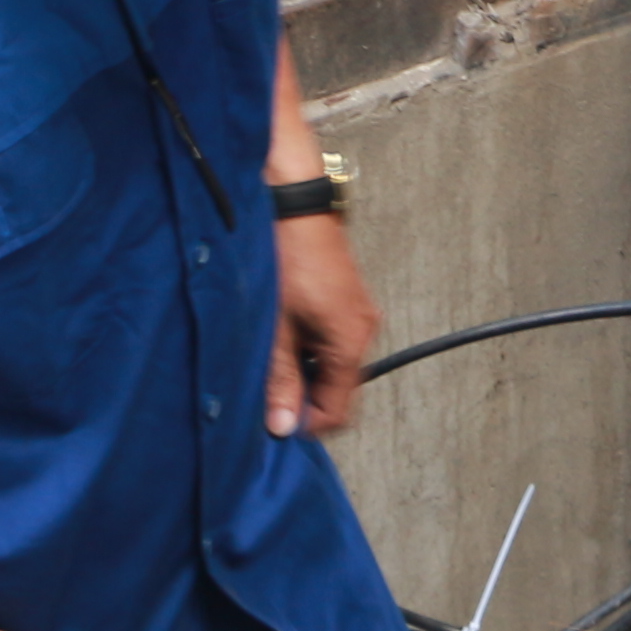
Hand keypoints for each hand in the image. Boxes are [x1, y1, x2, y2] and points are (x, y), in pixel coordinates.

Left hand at [269, 212, 376, 438]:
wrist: (294, 205)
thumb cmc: (285, 259)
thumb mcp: (275, 328)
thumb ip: (280, 380)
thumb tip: (282, 425)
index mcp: (349, 343)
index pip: (339, 411)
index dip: (305, 423)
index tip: (274, 422)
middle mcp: (363, 330)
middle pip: (338, 389)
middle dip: (303, 397)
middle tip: (267, 390)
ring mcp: (359, 314)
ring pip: (333, 365)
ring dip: (304, 371)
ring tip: (270, 357)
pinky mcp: (348, 301)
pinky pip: (333, 342)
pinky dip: (309, 349)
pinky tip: (282, 335)